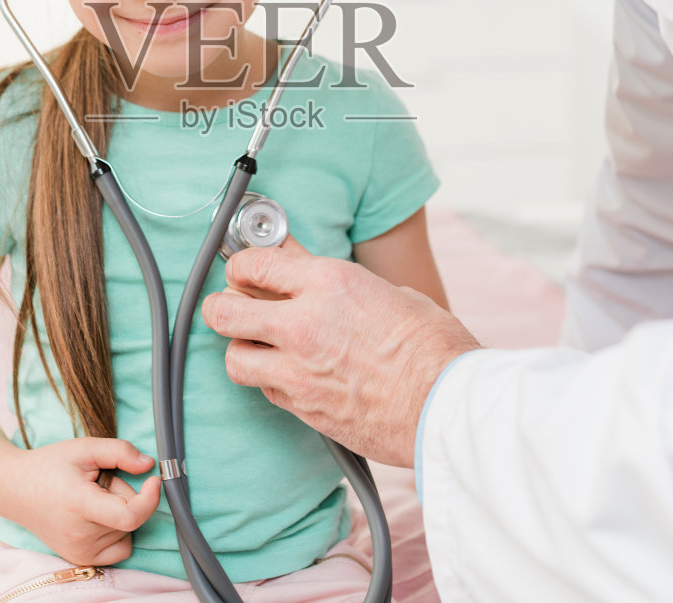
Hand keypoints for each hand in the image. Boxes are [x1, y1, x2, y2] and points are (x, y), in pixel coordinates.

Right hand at [0, 437, 161, 565]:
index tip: (154, 479)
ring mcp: (80, 552)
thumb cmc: (49, 466)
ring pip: (127, 532)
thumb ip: (119, 452)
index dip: (150, 498)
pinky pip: (120, 547)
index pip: (130, 515)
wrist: (14, 489)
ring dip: (118, 512)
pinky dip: (117, 531)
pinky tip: (97, 515)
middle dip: (124, 494)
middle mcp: (80, 535)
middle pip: (129, 518)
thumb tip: (149, 465)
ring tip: (90, 497)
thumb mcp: (84, 447)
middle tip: (98, 482)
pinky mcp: (81, 559)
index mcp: (80, 505)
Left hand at [202, 238, 480, 466]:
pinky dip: (270, 382)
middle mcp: (304, 323)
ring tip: (262, 347)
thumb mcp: (387, 292)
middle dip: (223, 307)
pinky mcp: (304, 408)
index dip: (242, 267)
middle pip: (224, 311)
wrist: (449, 406)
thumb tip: (306, 267)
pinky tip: (292, 375)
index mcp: (328, 282)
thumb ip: (336, 282)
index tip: (245, 272)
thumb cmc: (434, 347)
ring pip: (234, 358)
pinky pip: (265, 390)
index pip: (253, 264)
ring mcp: (298, 370)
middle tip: (234, 308)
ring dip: (243, 350)